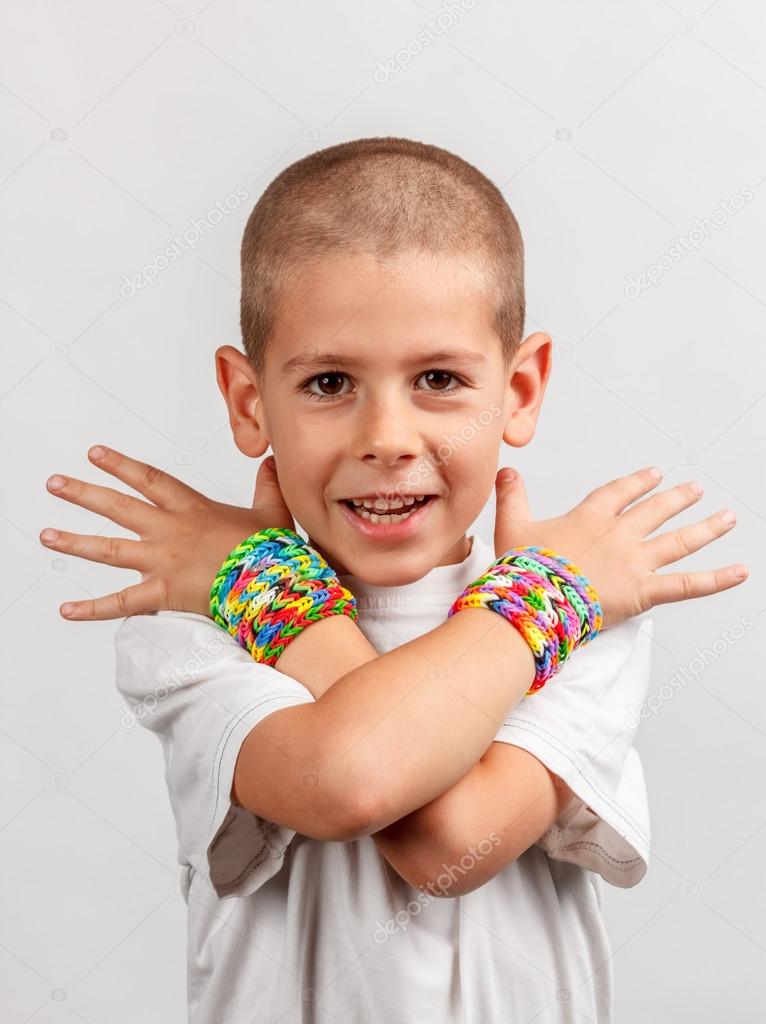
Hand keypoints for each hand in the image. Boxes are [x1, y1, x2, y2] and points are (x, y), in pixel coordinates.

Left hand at [41, 445, 294, 619]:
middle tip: (55, 484)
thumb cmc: (270, 551)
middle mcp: (170, 531)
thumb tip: (270, 462)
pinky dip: (92, 609)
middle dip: (83, 493)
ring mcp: (161, 562)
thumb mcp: (271, 511)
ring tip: (46, 535)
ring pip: (109, 550)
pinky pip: (120, 603)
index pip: (149, 479)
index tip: (95, 454)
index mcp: (192, 508)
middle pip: (118, 507)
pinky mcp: (162, 593)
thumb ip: (267, 484)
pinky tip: (66, 610)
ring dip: (75, 542)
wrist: (269, 583)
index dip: (121, 465)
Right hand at [492, 465, 746, 627]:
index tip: (652, 475)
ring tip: (728, 518)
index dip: (637, 483)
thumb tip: (507, 471)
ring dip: (707, 528)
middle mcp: (620, 535)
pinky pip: (689, 585)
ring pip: (680, 540)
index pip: (619, 493)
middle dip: (677, 499)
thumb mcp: (511, 525)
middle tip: (695, 491)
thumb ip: (513, 496)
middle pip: (656, 511)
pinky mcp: (646, 590)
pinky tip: (742, 571)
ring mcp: (636, 561)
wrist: (537, 597)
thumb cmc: (524, 567)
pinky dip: (717, 579)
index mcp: (590, 517)